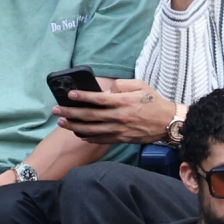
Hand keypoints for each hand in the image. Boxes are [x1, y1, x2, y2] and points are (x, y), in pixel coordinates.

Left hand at [54, 80, 175, 143]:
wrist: (168, 123)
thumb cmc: (154, 102)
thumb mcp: (141, 86)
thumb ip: (122, 85)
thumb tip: (106, 88)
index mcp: (123, 102)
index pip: (98, 99)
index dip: (82, 97)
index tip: (69, 95)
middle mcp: (119, 117)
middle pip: (89, 116)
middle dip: (70, 113)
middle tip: (56, 110)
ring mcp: (119, 130)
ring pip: (91, 130)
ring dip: (74, 126)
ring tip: (61, 122)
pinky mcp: (120, 139)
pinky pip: (99, 139)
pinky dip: (87, 137)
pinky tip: (77, 133)